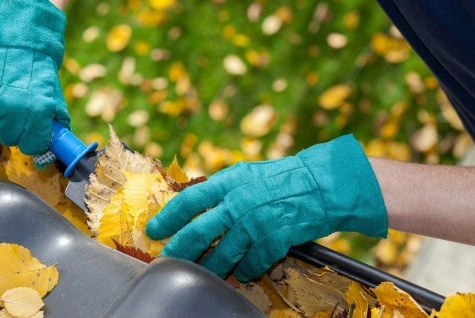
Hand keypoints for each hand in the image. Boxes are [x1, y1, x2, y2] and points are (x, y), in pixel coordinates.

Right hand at [0, 0, 69, 155]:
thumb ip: (54, 124)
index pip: (32, 146)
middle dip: (16, 128)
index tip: (34, 134)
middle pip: (10, 138)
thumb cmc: (38, 69)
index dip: (34, 140)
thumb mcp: (53, 96)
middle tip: (19, 111)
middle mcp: (11, 110)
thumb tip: (53, 150)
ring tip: (5, 94)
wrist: (14, 39)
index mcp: (37, 112)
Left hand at [146, 134, 387, 281]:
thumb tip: (193, 205)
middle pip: (199, 232)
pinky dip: (245, 271)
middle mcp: (239, 202)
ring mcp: (256, 222)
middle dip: (180, 250)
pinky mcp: (275, 239)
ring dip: (210, 268)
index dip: (168, 218)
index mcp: (228, 182)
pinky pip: (252, 264)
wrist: (320, 184)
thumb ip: (220, 189)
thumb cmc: (279, 179)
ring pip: (223, 255)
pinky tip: (242, 273)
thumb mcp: (245, 174)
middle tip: (168, 260)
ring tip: (201, 274)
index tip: (154, 231)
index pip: (189, 201)